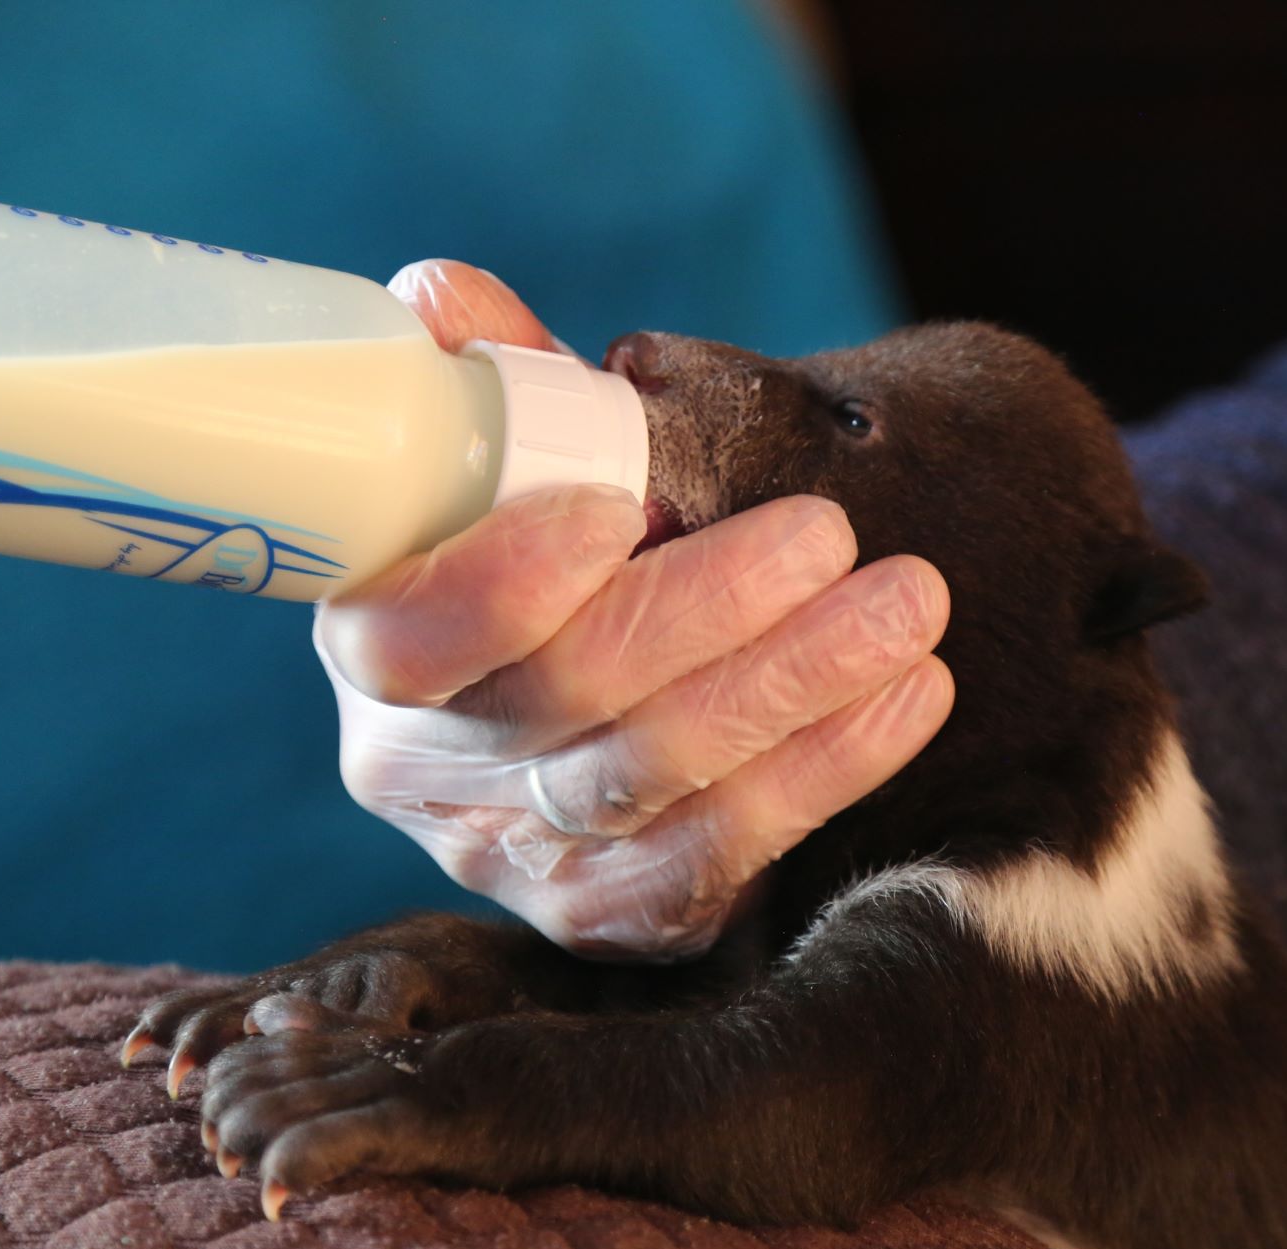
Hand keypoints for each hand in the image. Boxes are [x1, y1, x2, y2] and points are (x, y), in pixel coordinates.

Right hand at [317, 261, 954, 958]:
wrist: (612, 674)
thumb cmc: (560, 547)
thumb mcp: (525, 465)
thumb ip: (501, 390)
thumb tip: (442, 298)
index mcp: (376, 649)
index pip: (415, 637)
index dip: (510, 580)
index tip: (626, 507)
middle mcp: (427, 771)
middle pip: (565, 701)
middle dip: (711, 610)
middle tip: (830, 534)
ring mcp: (520, 857)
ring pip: (658, 781)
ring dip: (796, 685)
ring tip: (909, 605)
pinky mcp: (617, 913)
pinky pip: (723, 857)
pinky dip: (826, 772)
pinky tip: (910, 697)